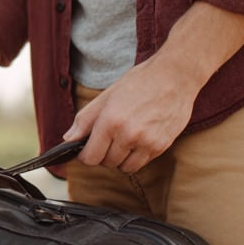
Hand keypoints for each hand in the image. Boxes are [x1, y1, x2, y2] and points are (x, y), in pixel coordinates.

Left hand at [64, 1, 243, 172]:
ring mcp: (146, 142)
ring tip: (123, 140)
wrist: (175, 77)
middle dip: (103, 154)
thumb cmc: (139, 83)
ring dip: (120, 158)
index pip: (90, 157)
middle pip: (107, 163)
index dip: (85, 155)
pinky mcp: (162, 146)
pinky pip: (142, 163)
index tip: (87, 150)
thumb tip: (68, 139)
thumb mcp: (106, 96)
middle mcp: (128, 135)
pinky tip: (139, 139)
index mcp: (110, 121)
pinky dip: (137, 156)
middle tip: (108, 139)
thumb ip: (85, 120)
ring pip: (125, 167)